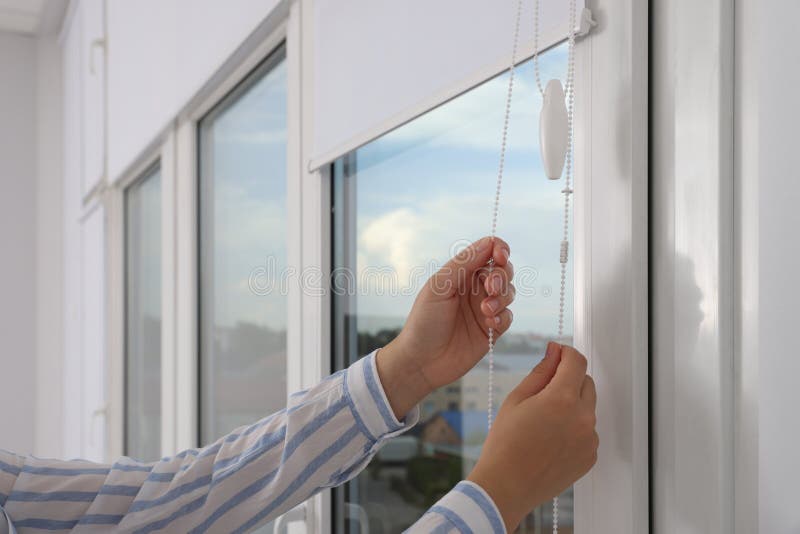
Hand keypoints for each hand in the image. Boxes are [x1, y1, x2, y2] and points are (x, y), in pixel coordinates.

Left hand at [376, 236, 514, 417]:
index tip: (500, 256)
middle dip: (501, 276)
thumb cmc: (424, 322)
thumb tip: (489, 242)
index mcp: (460, 274)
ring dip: (502, 298)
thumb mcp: (439, 287)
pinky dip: (503, 317)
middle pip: (503, 271)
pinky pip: (509, 316)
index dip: (499, 250)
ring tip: (485, 311)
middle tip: (490, 289)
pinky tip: (490, 323)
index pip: (488, 252)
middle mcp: (475, 289)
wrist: (421, 362)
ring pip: (509, 293)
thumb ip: (463, 263)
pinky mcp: (492, 330)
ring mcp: (484, 309)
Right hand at [467, 343, 597, 531]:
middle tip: (543, 393)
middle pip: (586, 382)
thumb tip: (554, 351)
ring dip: (572, 405)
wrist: (506, 486)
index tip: (557, 355)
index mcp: (562, 399)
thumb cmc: (505, 443)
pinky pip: (587, 431)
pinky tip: (551, 439)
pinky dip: (574, 428)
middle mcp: (582, 417)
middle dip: (569, 379)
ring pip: (587, 408)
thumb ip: (541, 371)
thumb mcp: (517, 399)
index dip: (565, 353)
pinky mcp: (590, 456)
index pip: (576, 361)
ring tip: (544, 422)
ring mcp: (589, 439)